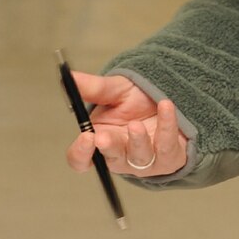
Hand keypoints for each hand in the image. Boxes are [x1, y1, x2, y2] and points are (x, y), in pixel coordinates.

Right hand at [63, 71, 187, 179]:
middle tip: (103, 138)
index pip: (81, 160)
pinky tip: (165, 106)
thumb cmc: (134, 101)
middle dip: (108, 149)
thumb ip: (92, 87)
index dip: (80, 154)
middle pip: (110, 160)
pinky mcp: (169, 159)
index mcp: (99, 142)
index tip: (85, 137)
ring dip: (137, 141)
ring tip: (135, 124)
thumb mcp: (113, 90)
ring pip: (139, 158)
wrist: (164, 100)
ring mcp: (144, 161)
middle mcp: (120, 156)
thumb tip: (70, 77)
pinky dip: (166, 125)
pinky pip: (167, 146)